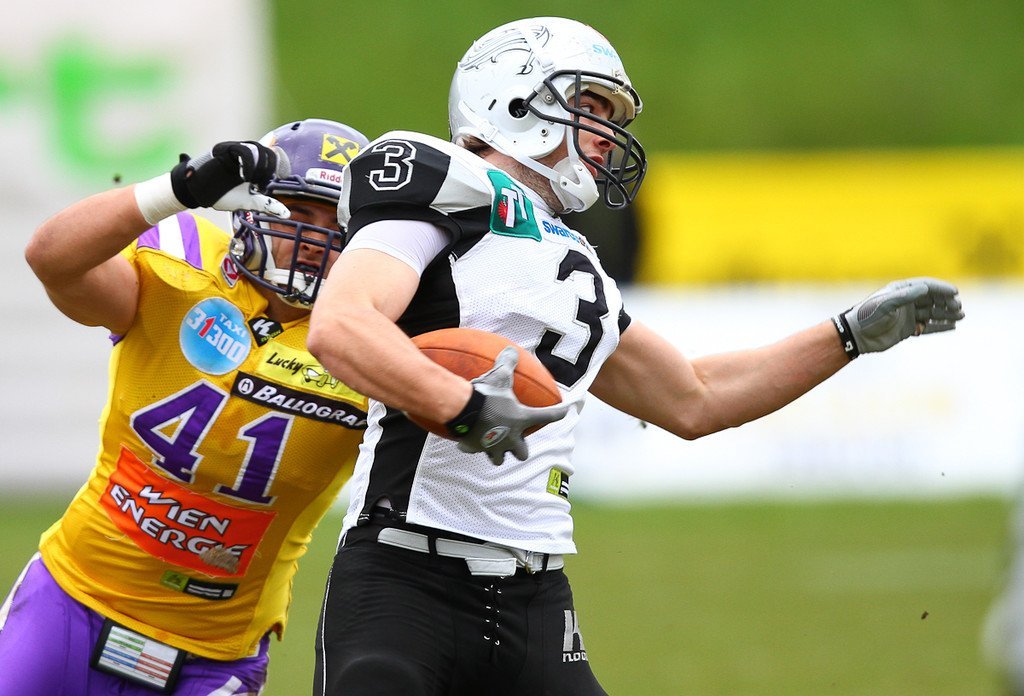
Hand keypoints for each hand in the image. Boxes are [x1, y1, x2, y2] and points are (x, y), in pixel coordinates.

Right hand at [170, 141, 289, 215]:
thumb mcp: (248, 202)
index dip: (280, 165)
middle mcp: (248, 155)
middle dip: (269, 170)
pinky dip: (249, 162)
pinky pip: (244, 149)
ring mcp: (236, 150)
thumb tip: (287, 214)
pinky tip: (245, 176)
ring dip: (260, 167)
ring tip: (251, 181)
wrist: (197, 192)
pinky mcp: (225, 149)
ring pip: (258, 149)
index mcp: (255, 165)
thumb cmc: (222, 195)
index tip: (277, 180)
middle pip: (269, 153)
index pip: (274, 157)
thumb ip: (266, 204)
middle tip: (259, 186)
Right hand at [456, 347, 568, 464]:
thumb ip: (507, 363)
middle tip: (517, 441)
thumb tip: (511, 350)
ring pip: (499, 459)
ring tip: (494, 446)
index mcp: (520, 419)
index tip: (565, 411)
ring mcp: (493, 446)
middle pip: (522, 453)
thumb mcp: (499, 376)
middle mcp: (510, 437)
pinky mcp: (475, 448)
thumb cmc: (485, 394)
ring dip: (498, 453)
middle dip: (520, 449)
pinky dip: (472, 446)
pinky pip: (474, 450)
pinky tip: (468, 442)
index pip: (547, 416)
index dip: (558, 413)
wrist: (463, 409)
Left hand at [836, 277, 964, 355]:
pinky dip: (939, 327)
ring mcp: (907, 315)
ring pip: (932, 313)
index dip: (941, 288)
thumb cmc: (868, 316)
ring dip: (946, 314)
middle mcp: (905, 301)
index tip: (955, 292)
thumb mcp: (886, 304)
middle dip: (946, 302)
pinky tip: (952, 326)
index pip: (925, 286)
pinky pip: (927, 326)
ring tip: (960, 316)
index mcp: (900, 290)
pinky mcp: (907, 329)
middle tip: (958, 307)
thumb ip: (905, 296)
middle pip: (931, 299)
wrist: (856, 336)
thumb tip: (926, 288)